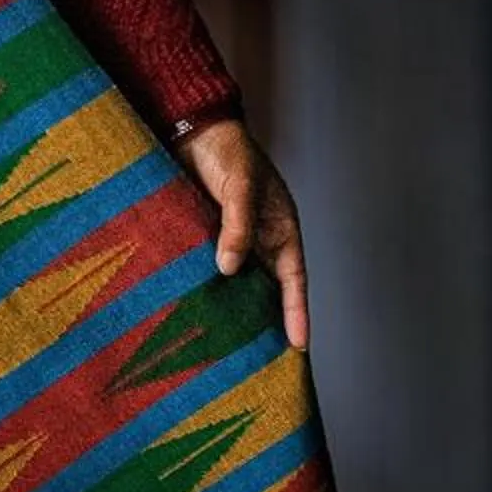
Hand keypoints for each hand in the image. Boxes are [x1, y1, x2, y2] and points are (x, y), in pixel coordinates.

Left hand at [171, 120, 308, 351]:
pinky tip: (193, 313)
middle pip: (267, 290)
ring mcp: (231, 242)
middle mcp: (259, 240)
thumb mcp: (241, 186)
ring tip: (226, 349)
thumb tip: (228, 268)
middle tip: (263, 361)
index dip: (297, 313)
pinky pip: (208, 272)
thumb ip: (237, 226)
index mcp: (281, 228)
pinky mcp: (203, 239)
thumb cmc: (228, 151)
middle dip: (266, 323)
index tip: (299, 347)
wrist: (191, 130)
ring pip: (237, 284)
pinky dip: (204, 292)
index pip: (295, 280)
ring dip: (232, 310)